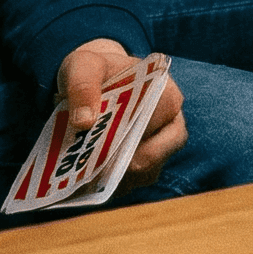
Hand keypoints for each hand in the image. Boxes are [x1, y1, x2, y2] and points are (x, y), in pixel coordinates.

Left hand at [55, 39, 186, 189]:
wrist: (92, 80)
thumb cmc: (93, 70)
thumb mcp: (82, 67)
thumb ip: (82, 86)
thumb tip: (84, 121)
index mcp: (163, 92)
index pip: (161, 121)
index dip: (138, 139)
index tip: (107, 152)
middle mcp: (170, 119)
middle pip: (158, 153)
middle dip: (125, 167)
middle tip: (94, 176)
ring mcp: (160, 142)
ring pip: (149, 172)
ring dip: (120, 180)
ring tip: (88, 184)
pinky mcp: (146, 159)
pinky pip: (137, 180)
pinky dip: (115, 186)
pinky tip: (89, 186)